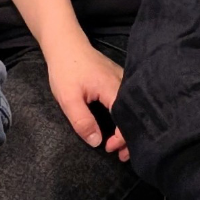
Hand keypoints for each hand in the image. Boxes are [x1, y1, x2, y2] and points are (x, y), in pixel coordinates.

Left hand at [44, 35, 128, 160]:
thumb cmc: (66, 70)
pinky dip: (126, 115)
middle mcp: (124, 82)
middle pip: (134, 114)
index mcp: (113, 88)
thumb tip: (97, 142)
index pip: (127, 118)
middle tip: (120, 155)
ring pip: (133, 107)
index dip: (122, 138)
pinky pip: (129, 100)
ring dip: (128, 127)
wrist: (65, 44)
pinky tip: (120, 125)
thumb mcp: (68, 99)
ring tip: (120, 145)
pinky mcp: (119, 78)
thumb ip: (82, 121)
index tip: (109, 149)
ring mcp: (123, 79)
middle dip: (130, 137)